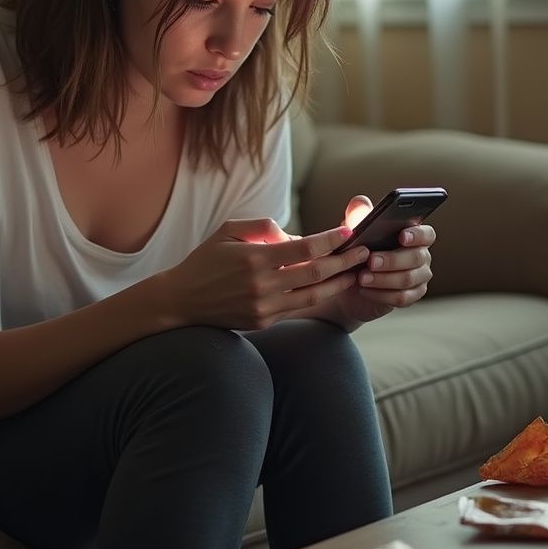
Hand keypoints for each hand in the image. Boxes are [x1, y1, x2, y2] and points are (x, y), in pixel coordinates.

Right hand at [158, 218, 371, 330]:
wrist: (181, 301)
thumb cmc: (206, 260)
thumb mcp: (228, 231)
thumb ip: (263, 227)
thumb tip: (298, 236)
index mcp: (254, 258)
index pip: (305, 248)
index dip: (331, 239)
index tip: (349, 231)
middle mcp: (262, 285)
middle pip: (317, 272)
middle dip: (346, 260)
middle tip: (366, 251)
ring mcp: (264, 307)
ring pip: (314, 295)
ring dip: (340, 282)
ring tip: (358, 271)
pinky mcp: (264, 322)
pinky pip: (299, 308)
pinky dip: (320, 296)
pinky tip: (333, 287)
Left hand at [329, 195, 435, 327]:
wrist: (350, 282)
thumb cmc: (358, 251)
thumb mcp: (355, 232)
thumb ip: (358, 216)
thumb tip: (360, 202)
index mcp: (414, 236)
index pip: (427, 233)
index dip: (417, 235)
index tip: (402, 236)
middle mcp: (421, 256)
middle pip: (417, 257)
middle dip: (392, 259)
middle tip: (371, 261)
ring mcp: (419, 278)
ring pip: (408, 279)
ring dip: (384, 279)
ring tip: (362, 277)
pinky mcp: (411, 296)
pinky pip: (402, 298)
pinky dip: (382, 295)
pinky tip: (365, 290)